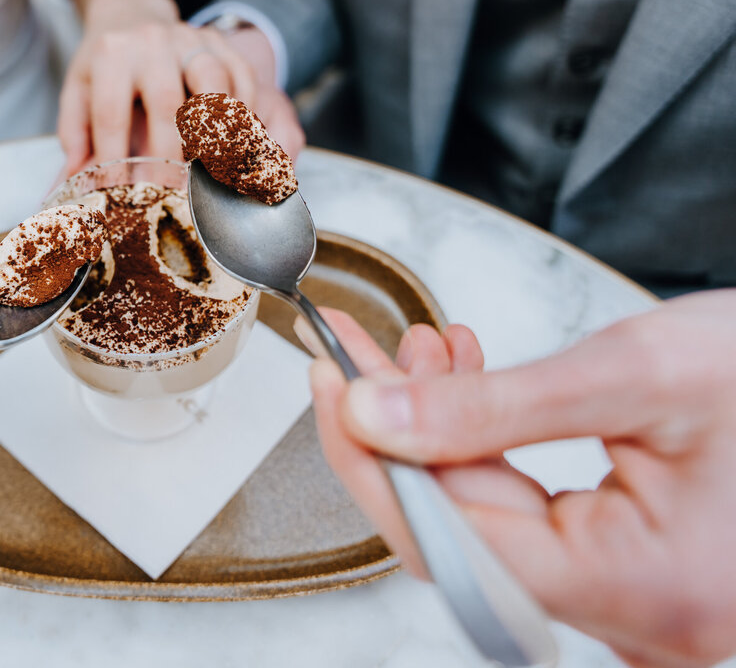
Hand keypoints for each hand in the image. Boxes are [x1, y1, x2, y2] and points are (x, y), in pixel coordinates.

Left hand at [57, 0, 302, 176]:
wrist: (131, 14)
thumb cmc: (104, 64)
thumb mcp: (79, 89)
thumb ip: (75, 133)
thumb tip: (73, 180)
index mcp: (111, 55)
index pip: (110, 113)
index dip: (114, 158)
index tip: (120, 194)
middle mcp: (151, 42)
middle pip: (165, 102)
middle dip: (170, 154)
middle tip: (173, 195)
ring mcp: (189, 38)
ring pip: (213, 83)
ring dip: (217, 129)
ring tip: (217, 169)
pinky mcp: (219, 40)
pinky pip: (241, 74)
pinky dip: (245, 110)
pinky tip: (240, 140)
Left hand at [306, 295, 735, 667]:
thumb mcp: (639, 373)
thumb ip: (495, 406)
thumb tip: (374, 414)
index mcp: (641, 590)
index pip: (446, 536)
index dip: (368, 454)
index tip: (328, 377)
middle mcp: (633, 622)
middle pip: (455, 532)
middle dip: (395, 431)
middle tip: (360, 350)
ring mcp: (628, 603)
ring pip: (481, 521)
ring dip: (438, 431)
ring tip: (427, 347)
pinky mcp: (622, 570)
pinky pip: (521, 518)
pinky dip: (482, 448)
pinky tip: (468, 383)